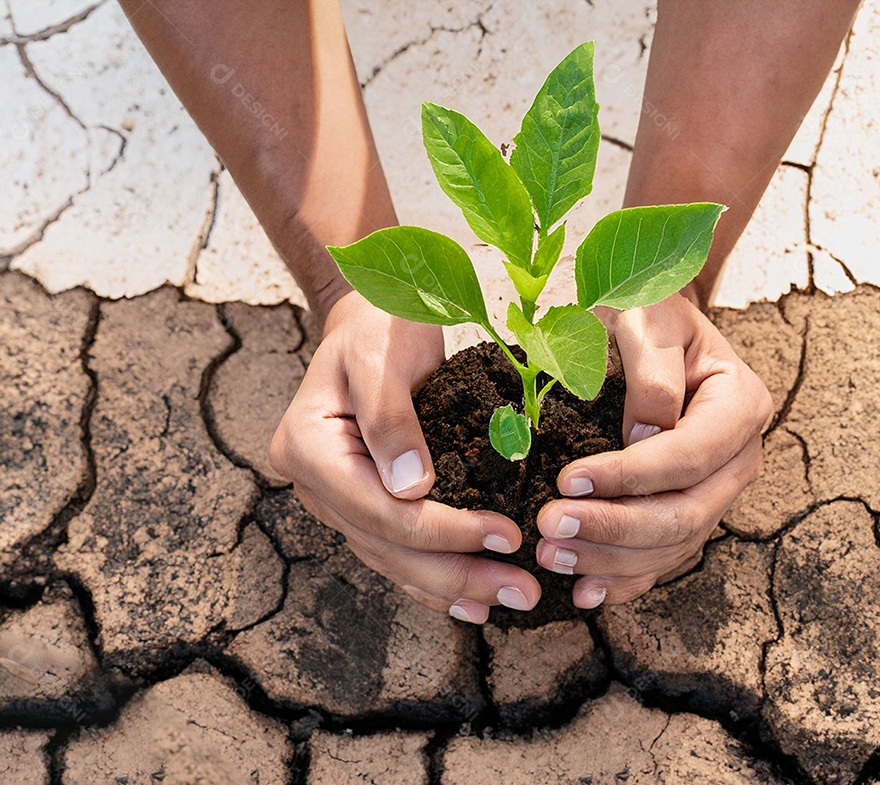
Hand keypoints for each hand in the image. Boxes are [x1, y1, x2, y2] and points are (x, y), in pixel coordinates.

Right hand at [270, 291, 539, 623]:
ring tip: (510, 599)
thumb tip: (412, 488)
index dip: (444, 531)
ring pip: (392, 558)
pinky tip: (471, 599)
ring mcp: (335, 497)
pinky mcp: (362, 502)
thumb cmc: (380, 328)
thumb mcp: (384, 356)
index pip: (380, 509)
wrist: (371, 321)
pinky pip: (395, 550)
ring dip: (452, 585)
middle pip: (388, 545)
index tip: (505, 536)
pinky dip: (433, 578)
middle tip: (522, 590)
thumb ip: (391, 418)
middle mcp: (314, 483)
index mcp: (307, 447)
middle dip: (457, 572)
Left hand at [533, 293, 771, 606]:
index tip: (567, 479)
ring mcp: (716, 491)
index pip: (688, 456)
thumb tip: (645, 437)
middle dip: (614, 528)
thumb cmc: (649, 316)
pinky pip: (663, 557)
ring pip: (673, 545)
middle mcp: (738, 457)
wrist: (655, 328)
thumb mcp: (649, 318)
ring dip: (610, 560)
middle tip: (549, 527)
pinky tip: (584, 594)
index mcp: (739, 405)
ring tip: (550, 554)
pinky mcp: (689, 511)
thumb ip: (651, 370)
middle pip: (685, 513)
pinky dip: (625, 580)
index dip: (630, 477)